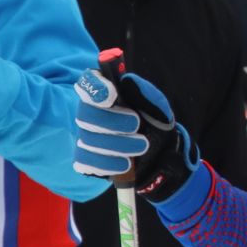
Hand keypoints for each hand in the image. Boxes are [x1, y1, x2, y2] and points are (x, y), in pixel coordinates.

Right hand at [74, 68, 199, 200]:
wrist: (162, 155)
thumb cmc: (155, 124)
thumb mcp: (158, 108)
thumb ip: (146, 94)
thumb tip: (129, 82)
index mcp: (107, 94)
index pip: (88, 83)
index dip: (93, 87)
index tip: (110, 94)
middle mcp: (91, 114)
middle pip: (85, 115)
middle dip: (111, 121)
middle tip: (136, 124)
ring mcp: (87, 137)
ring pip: (88, 140)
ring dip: (118, 144)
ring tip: (143, 145)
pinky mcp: (87, 160)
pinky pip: (85, 162)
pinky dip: (107, 164)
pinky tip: (125, 164)